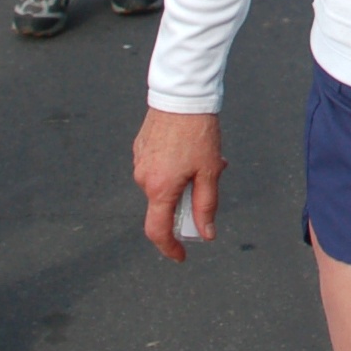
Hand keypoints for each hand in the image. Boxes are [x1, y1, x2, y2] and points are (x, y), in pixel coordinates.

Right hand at [134, 107, 225, 260]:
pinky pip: (158, 168)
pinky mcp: (141, 148)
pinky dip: (174, 168)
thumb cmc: (198, 132)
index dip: (169, 247)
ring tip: (206, 159)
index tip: (181, 255)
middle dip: (187, 201)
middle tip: (211, 179)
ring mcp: (139, 162)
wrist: (182, 95)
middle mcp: (143, 178)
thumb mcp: (210, 172)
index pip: (158, 230)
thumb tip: (206, 234)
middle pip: (164, 205)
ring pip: (163, 185)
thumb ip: (206, 206)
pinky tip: (191, 150)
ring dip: (183, 181)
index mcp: (159, 188)